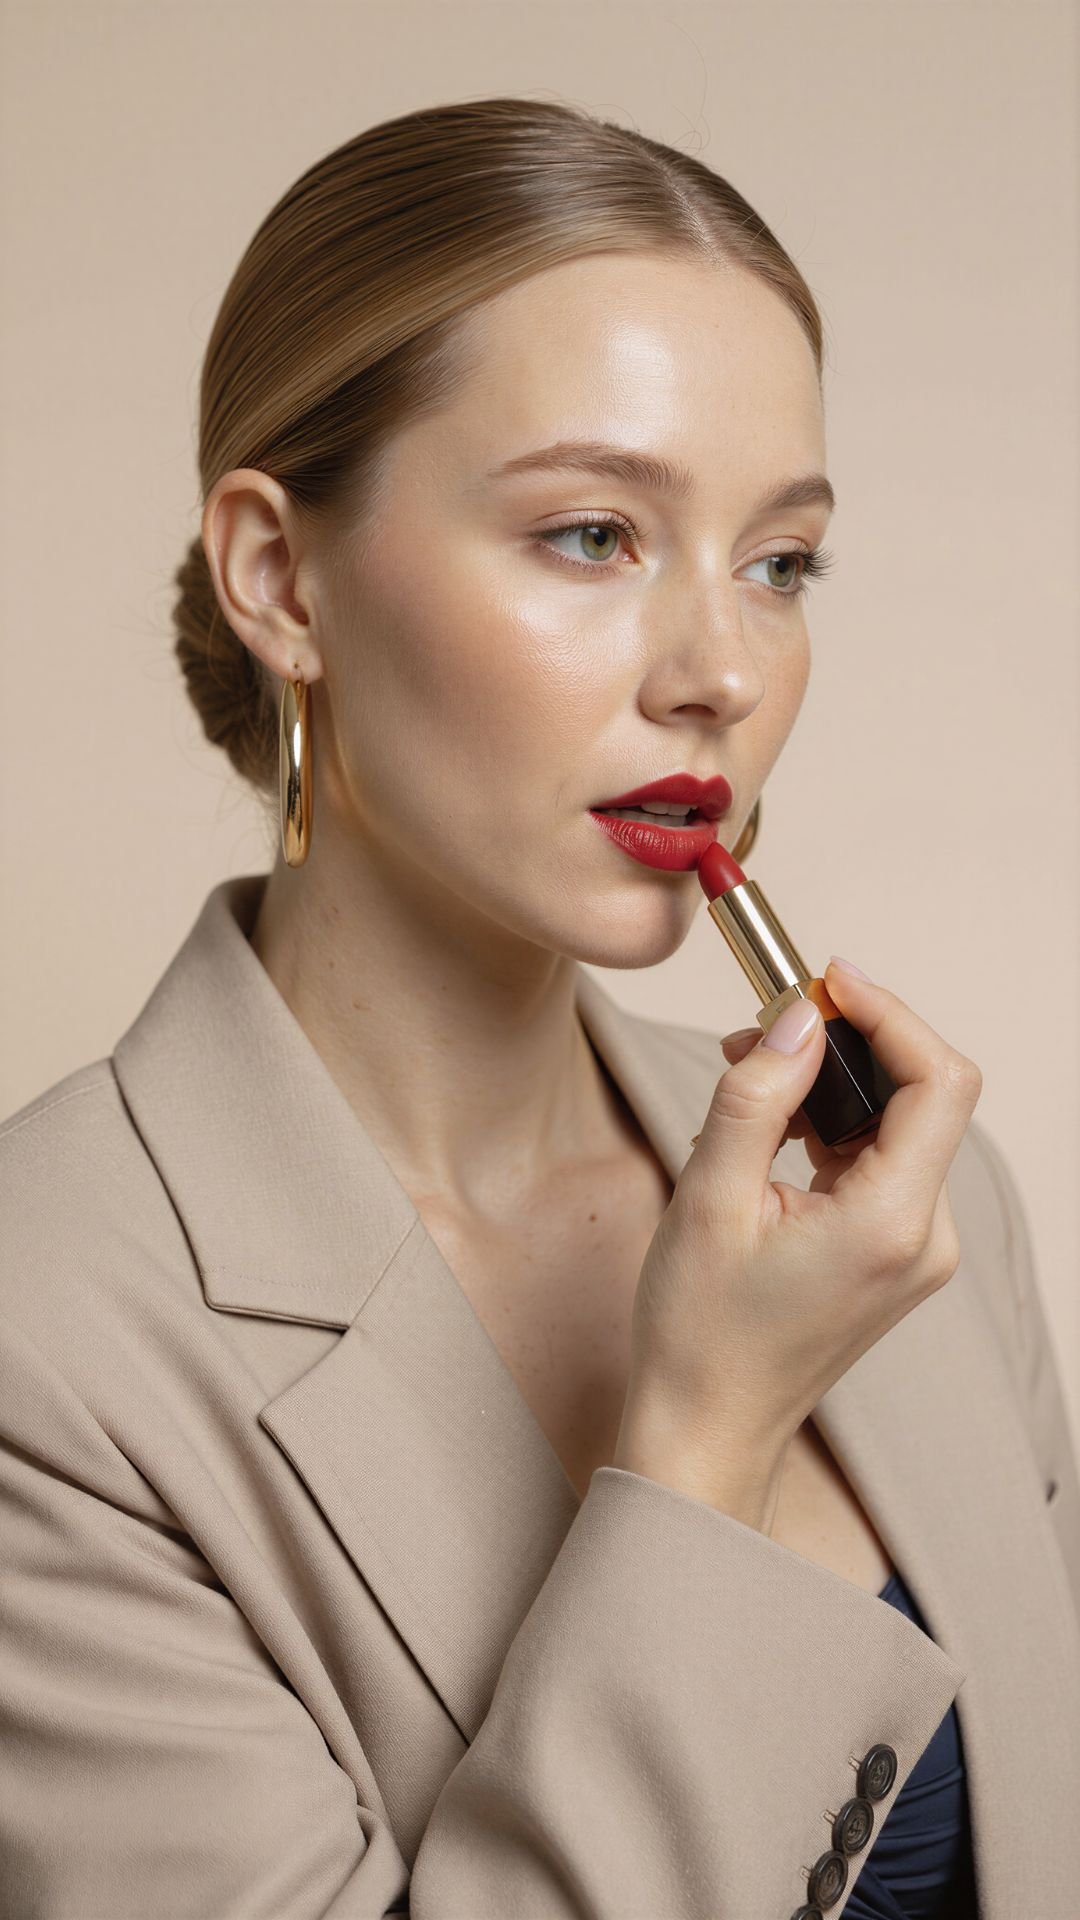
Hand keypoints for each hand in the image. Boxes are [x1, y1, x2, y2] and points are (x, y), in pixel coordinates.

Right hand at [616, 962, 982, 1497]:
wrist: (706, 1427)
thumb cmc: (701, 1333)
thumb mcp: (710, 1198)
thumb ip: (757, 1096)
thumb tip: (796, 1019)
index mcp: (893, 1223)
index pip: (939, 1081)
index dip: (889, 1014)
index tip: (825, 982)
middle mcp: (925, 1236)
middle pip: (922, 1094)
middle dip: (848, 1043)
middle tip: (762, 1026)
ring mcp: (915, 1248)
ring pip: (897, 1124)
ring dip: (831, 1084)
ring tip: (744, 1079)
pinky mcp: (893, 1252)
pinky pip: (880, 1160)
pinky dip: (830, 1127)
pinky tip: (766, 1132)